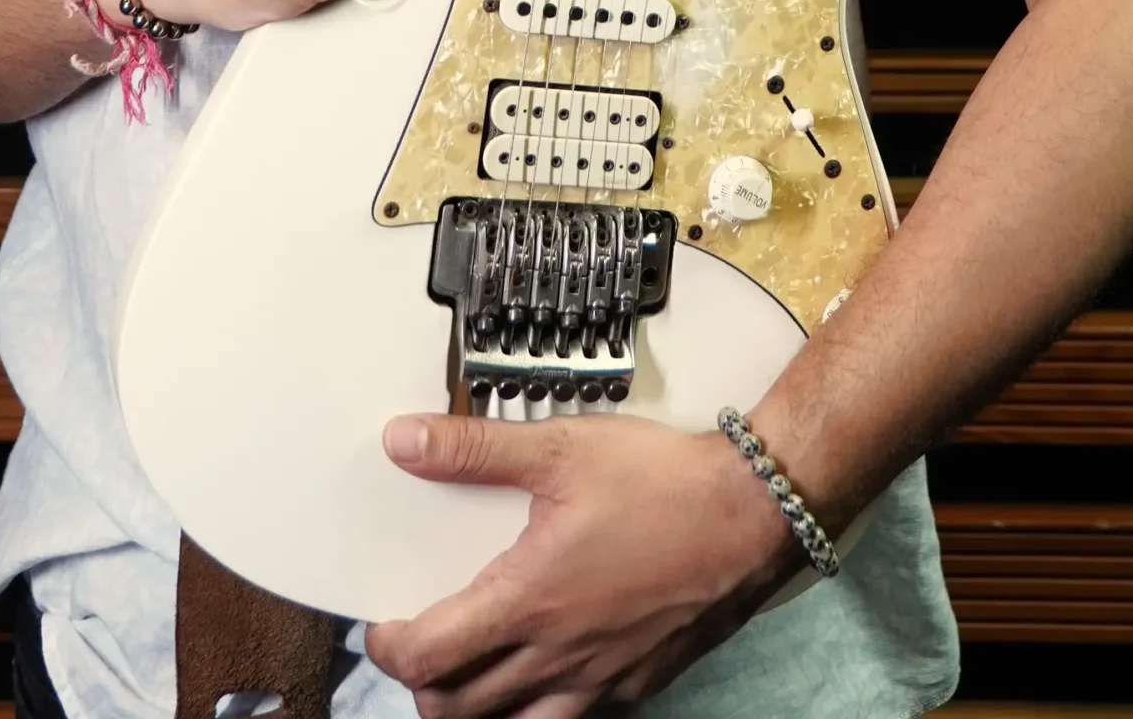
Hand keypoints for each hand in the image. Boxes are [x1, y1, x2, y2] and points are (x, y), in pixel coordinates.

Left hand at [365, 409, 795, 717]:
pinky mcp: (635, 683)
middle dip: (423, 688)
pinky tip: (544, 665)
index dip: (388, 648)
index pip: (429, 656)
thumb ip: (474, 449)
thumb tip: (403, 442)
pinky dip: (539, 706)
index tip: (380, 624)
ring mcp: (600, 678)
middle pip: (459, 711)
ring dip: (477, 711)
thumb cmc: (662, 482)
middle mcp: (558, 655)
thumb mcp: (559, 448)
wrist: (752, 513)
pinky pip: (572, 716)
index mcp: (529, 601)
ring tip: (468, 672)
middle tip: (418, 647)